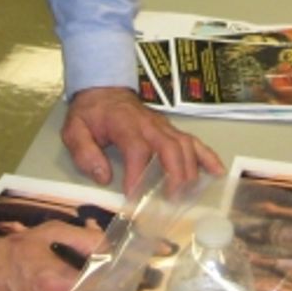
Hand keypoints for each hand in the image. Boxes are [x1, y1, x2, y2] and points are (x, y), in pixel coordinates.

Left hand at [62, 86, 225, 192]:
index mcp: (125, 124)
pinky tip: (217, 171)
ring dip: (190, 171)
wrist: (104, 89)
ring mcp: (164, 126)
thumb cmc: (91, 113)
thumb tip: (103, 176)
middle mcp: (150, 124)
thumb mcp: (74, 129)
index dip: (137, 174)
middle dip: (174, 175)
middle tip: (170, 201)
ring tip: (187, 195)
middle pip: (170, 147)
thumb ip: (84, 152)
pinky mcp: (171, 130)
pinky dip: (207, 156)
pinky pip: (193, 141)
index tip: (134, 197)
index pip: (137, 149)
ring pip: (185, 145)